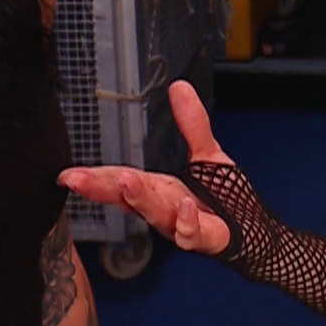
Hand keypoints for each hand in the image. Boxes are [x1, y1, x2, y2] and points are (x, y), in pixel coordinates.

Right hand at [58, 81, 233, 255]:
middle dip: (103, 189)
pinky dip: (185, 221)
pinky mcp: (207, 238)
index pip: (121, 182)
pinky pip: (191, 233)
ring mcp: (183, 226)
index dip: (94, 179)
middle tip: (77, 180)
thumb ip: (193, 124)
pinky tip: (183, 206)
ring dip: (140, 200)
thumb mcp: (207, 153)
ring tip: (126, 181)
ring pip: (156, 215)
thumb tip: (178, 86)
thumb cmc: (227, 199)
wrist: (258, 233)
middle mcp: (165, 209)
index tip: (67, 175)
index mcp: (160, 189)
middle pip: (129, 198)